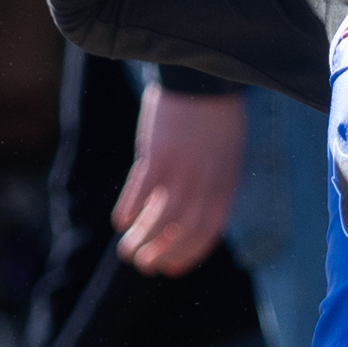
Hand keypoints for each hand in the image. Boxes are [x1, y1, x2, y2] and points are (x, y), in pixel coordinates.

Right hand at [113, 83, 245, 275]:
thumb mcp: (227, 155)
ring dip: (142, 240)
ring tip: (128, 252)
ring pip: (160, 218)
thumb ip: (213, 185)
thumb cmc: (216, 116)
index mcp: (226, 182)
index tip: (172, 269)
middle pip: (184, 230)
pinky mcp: (157, 154)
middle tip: (145, 265)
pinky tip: (120, 221)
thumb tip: (193, 216)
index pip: (209, 230)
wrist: (205, 77)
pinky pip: (140, 191)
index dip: (189, 254)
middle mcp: (206, 181)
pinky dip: (129, 209)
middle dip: (163, 254)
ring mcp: (182, 169)